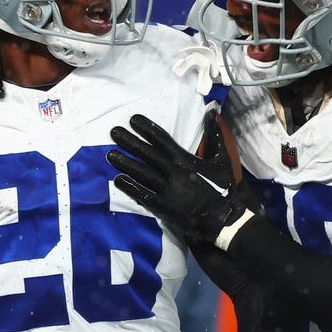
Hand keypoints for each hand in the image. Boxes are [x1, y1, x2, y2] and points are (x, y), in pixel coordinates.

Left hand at [108, 112, 250, 245]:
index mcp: (185, 160)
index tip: (133, 120)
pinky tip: (117, 179)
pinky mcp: (162, 206)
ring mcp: (166, 190)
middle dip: (129, 142)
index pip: (162, 140)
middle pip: (147, 154)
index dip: (146, 129)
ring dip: (125, 163)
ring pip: (141, 173)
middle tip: (113, 132)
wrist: (222, 219)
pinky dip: (130, 187)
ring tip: (109, 154)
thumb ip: (215, 136)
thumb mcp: (222, 160)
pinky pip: (142, 194)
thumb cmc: (222, 189)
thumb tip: (212, 112)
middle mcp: (172, 172)